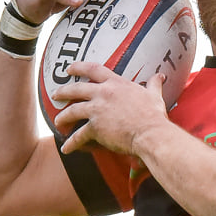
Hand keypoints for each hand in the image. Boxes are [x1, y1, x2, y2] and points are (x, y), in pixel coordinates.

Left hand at [52, 63, 168, 155]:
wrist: (151, 134)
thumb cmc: (154, 116)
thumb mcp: (154, 96)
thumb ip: (154, 85)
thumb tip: (160, 76)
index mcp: (116, 84)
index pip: (94, 69)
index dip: (79, 67)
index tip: (69, 68)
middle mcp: (103, 93)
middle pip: (76, 89)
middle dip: (63, 91)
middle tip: (55, 94)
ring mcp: (97, 110)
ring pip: (72, 111)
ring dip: (62, 117)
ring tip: (57, 122)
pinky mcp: (95, 127)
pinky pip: (78, 136)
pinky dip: (71, 143)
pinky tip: (66, 148)